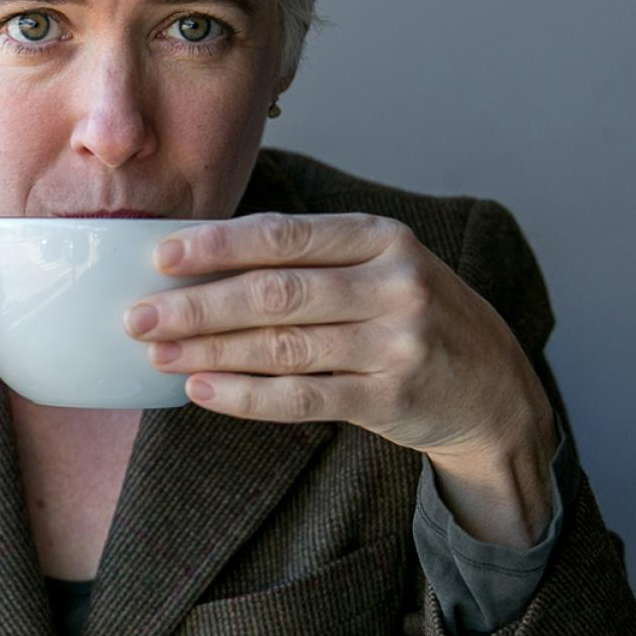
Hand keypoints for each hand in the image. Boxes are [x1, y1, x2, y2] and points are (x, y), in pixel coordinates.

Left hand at [125, 211, 557, 544]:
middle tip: (139, 315)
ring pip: (283, 346)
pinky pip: (303, 397)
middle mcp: (395, 284)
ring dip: (210, 350)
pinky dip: (246, 395)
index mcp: (382, 238)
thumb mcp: (381, 266)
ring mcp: (398, 343)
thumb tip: (204, 257)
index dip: (218, 246)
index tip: (161, 257)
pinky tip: (202, 390)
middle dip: (198, 305)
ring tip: (157, 353)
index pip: (285, 236)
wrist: (496, 390)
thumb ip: (310, 258)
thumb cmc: (414, 316)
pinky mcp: (392, 398)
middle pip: (276, 293)